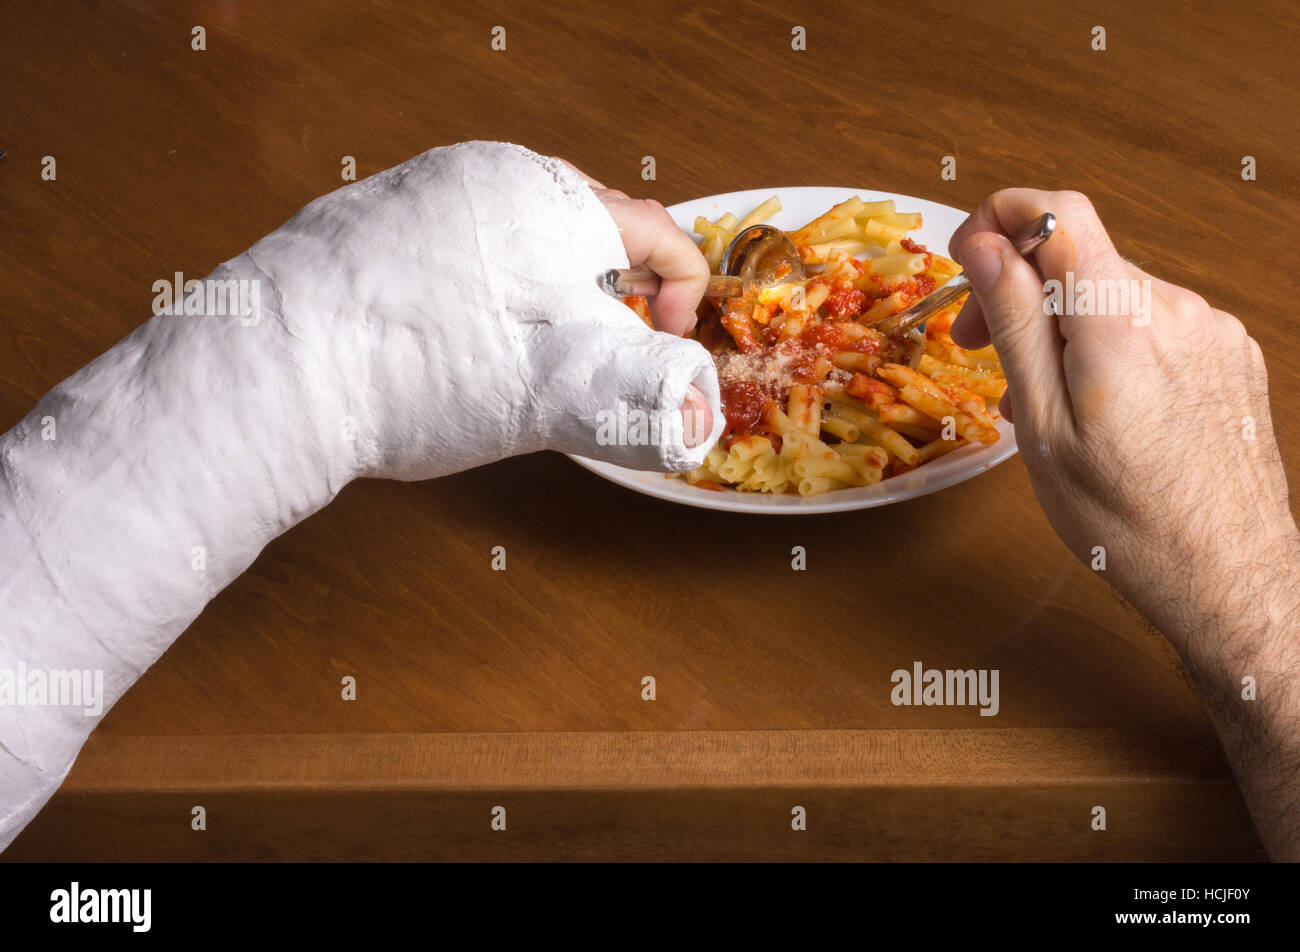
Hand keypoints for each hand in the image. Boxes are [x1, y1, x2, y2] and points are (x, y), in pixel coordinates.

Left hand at [236, 141, 720, 482]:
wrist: (272, 376)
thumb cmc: (419, 376)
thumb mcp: (552, 393)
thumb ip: (642, 397)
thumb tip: (698, 412)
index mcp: (549, 198)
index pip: (660, 234)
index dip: (685, 299)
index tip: (662, 352)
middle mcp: (489, 174)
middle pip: (595, 231)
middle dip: (613, 298)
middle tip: (590, 361)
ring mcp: (427, 189)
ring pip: (527, 239)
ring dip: (549, 297)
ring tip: (522, 358)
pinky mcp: (379, 218)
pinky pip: (467, 244)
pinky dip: (490, 290)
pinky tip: (455, 342)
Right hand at [947, 188, 1299, 643]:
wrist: (1229, 575)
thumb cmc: (1127, 518)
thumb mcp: (1043, 422)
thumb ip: (1013, 322)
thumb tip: (981, 247)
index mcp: (1120, 319)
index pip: (1058, 212)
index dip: (1000, 217)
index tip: (965, 252)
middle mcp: (1176, 309)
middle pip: (1080, 258)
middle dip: (1018, 291)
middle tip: (976, 347)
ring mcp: (1212, 330)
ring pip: (1113, 296)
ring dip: (1062, 329)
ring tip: (1039, 401)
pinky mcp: (1230, 355)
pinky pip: (1152, 326)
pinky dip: (1109, 349)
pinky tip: (1096, 408)